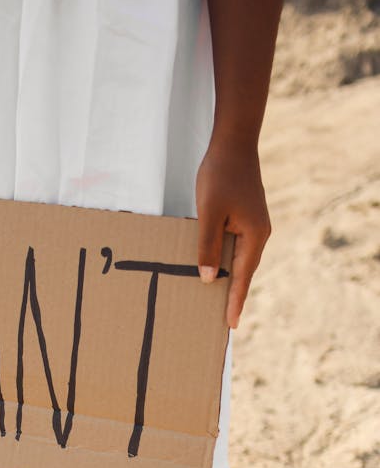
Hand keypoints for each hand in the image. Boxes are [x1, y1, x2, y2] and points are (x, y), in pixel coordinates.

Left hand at [195, 137, 270, 327]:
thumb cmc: (220, 175)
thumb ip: (209, 246)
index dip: (235, 302)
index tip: (231, 324)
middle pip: (244, 273)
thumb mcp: (209, 213)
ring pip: (239, 261)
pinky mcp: (246, 219)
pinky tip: (215, 271)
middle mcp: (259, 234)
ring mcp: (254, 226)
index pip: (243, 278)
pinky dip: (227, 263)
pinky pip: (236, 248)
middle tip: (224, 322)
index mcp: (254, 236)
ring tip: (218, 303)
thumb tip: (210, 279)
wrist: (233, 143)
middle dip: (233, 296)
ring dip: (229, 281)